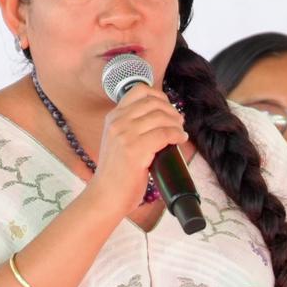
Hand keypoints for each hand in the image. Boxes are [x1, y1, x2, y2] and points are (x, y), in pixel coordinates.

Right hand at [92, 74, 189, 222]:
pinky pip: (164, 134)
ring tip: (181, 131)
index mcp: (113, 117)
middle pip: (153, 102)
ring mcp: (125, 135)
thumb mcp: (117, 142)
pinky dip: (177, 135)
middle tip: (179, 121)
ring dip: (176, 123)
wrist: (106, 195)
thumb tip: (159, 119)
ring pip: (160, 117)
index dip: (159, 96)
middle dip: (171, 110)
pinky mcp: (135, 149)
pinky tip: (180, 139)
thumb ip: (130, 127)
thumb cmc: (115, 174)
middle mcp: (118, 122)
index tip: (168, 107)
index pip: (139, 91)